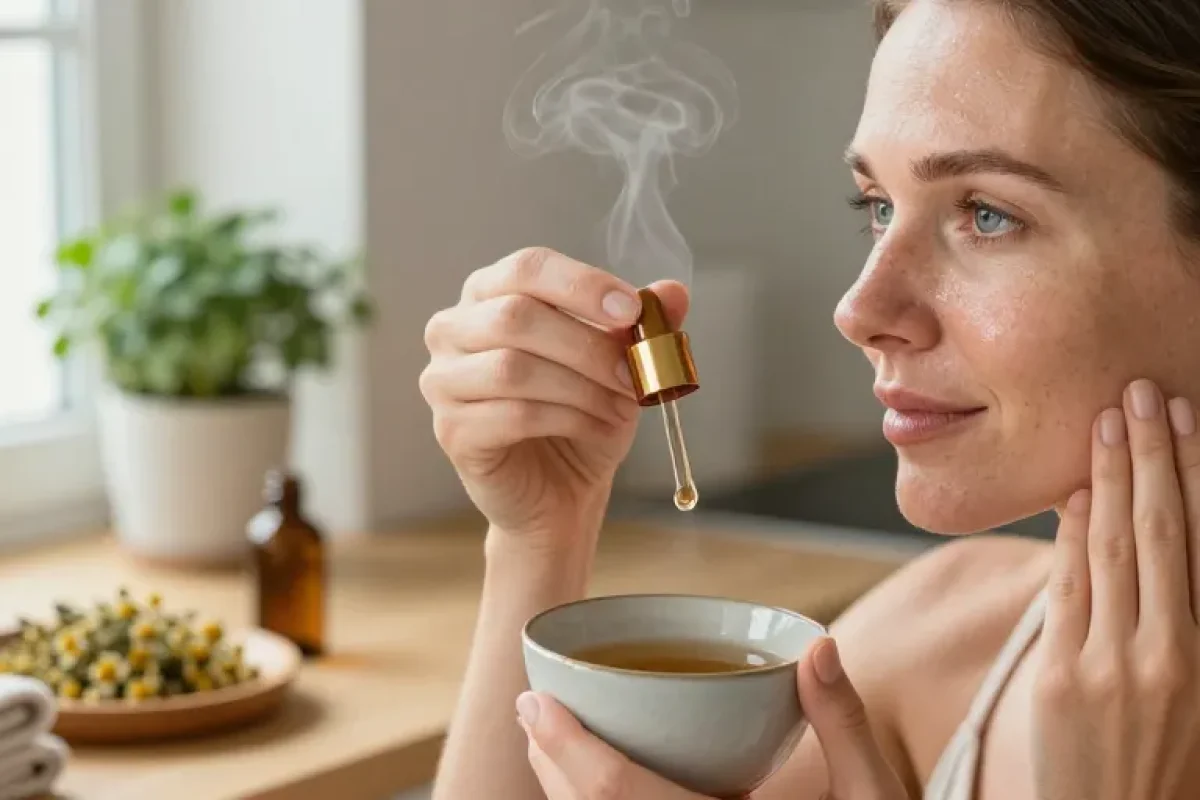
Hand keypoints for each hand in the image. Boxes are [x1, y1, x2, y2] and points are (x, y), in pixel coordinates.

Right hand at [421, 247, 688, 541]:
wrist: (558, 493)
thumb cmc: (580, 416)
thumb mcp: (619, 364)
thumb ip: (641, 324)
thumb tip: (673, 292)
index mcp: (490, 293)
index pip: (526, 267)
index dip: (580, 284)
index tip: (632, 309)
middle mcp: (453, 329)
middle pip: (516, 316)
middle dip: (587, 345)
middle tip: (632, 372)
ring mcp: (443, 380)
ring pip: (513, 368)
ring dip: (581, 387)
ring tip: (621, 407)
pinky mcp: (452, 430)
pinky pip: (512, 415)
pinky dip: (568, 420)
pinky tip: (598, 429)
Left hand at [517, 638, 906, 799]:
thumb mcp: (871, 799)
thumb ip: (842, 723)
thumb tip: (817, 645)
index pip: (616, 794)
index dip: (567, 747)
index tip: (533, 701)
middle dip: (552, 762)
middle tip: (534, 709)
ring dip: (566, 790)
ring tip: (554, 742)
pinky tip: (602, 786)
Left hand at [1037, 379, 1199, 799]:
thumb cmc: (1168, 764)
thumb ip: (1187, 623)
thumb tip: (1175, 541)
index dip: (1195, 475)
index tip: (1186, 419)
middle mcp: (1175, 652)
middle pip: (1162, 530)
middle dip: (1152, 456)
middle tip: (1143, 393)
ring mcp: (1118, 663)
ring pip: (1114, 548)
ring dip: (1109, 477)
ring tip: (1107, 421)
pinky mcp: (1065, 677)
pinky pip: (1069, 588)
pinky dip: (1072, 535)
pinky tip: (1073, 493)